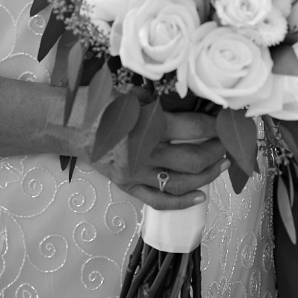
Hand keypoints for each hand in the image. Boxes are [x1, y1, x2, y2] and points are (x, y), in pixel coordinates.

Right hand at [48, 107, 228, 211]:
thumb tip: (197, 108)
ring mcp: (136, 174)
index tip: (226, 122)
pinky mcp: (127, 186)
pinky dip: (181, 203)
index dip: (215, 127)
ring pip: (180, 183)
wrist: (69, 126)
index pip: (194, 130)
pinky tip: (200, 197)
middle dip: (216, 152)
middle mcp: (144, 153)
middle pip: (192, 160)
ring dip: (206, 176)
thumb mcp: (133, 95)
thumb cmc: (100, 104)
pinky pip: (158, 200)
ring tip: (221, 165)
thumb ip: (162, 104)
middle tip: (227, 144)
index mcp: (148, 125)